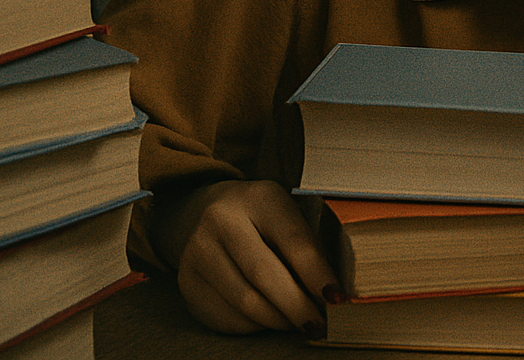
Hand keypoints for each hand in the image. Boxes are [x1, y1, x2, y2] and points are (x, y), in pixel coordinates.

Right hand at [153, 179, 337, 336]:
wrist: (207, 211)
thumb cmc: (264, 218)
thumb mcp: (289, 215)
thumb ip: (309, 247)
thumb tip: (331, 295)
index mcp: (259, 197)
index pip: (294, 241)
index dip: (318, 275)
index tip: (337, 299)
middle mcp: (222, 220)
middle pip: (264, 275)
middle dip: (297, 306)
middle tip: (319, 325)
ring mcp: (198, 251)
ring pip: (244, 302)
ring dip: (278, 320)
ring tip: (299, 324)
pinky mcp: (186, 281)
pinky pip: (225, 317)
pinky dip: (255, 326)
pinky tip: (271, 320)